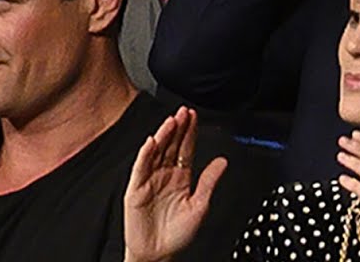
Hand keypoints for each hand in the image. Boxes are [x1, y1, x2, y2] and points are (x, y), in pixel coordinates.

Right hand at [123, 107, 227, 261]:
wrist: (158, 254)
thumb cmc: (178, 234)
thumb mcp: (200, 206)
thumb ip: (209, 181)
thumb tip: (223, 161)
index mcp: (181, 177)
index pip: (186, 148)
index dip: (190, 132)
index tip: (194, 116)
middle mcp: (165, 175)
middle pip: (171, 146)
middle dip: (178, 128)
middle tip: (184, 111)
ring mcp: (150, 181)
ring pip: (156, 153)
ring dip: (163, 136)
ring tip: (171, 121)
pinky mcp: (136, 190)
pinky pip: (140, 169)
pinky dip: (145, 155)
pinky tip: (151, 142)